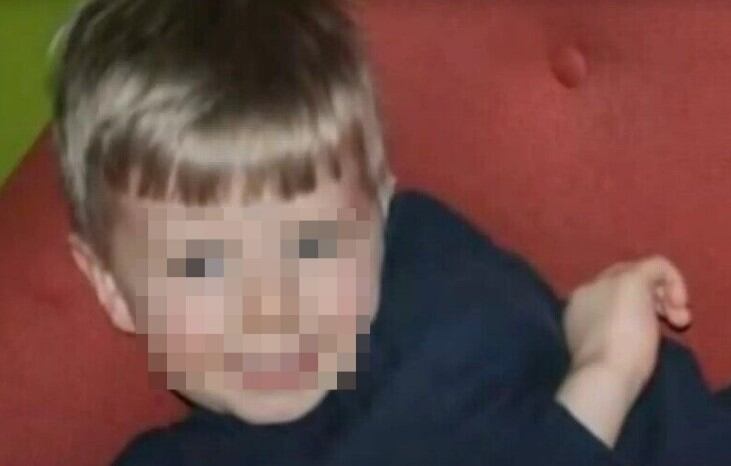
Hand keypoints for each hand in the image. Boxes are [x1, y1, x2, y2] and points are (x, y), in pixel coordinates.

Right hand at [563, 255, 691, 391]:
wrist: (602, 374)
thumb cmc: (606, 373)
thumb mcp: (608, 349)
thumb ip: (613, 332)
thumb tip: (627, 328)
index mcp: (577, 309)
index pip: (607, 297)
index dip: (632, 309)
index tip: (650, 330)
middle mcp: (587, 290)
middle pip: (621, 280)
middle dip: (649, 299)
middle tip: (669, 324)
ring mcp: (607, 282)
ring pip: (639, 272)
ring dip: (663, 294)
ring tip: (678, 321)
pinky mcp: (630, 279)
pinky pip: (657, 264)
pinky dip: (674, 280)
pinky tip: (679, 306)